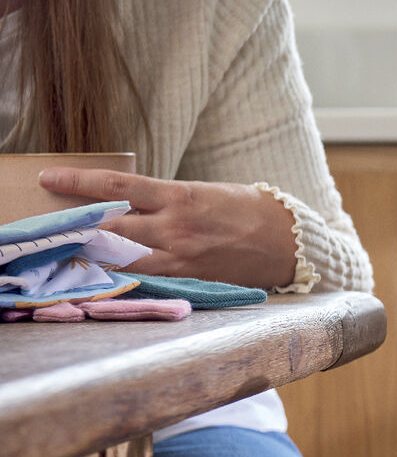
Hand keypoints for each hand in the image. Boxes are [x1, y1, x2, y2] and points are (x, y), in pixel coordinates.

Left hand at [38, 168, 297, 288]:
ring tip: (71, 247)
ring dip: (93, 252)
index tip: (49, 178)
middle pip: (109, 226)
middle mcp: (175, 227)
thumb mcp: (205, 191)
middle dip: (77, 223)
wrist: (288, 242)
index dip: (78, 182)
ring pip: (121, 256)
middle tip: (52, 223)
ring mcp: (181, 257)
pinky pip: (145, 277)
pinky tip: (105, 271)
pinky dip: (122, 273)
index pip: (117, 186)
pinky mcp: (189, 278)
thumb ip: (167, 199)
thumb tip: (129, 202)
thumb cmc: (249, 210)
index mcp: (180, 196)